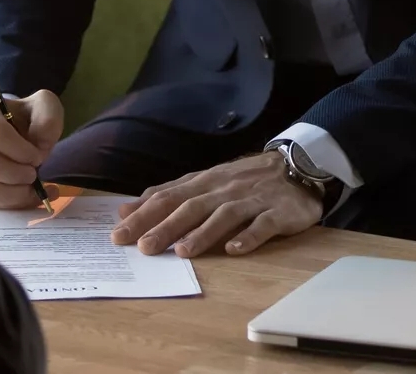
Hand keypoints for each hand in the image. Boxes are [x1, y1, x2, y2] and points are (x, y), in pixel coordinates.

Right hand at [0, 89, 63, 206]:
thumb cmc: (25, 119)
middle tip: (33, 174)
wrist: (14, 134)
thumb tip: (38, 143)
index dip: (19, 150)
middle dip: (12, 173)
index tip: (38, 157)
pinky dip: (6, 203)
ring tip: (30, 188)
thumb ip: (48, 119)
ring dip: (10, 193)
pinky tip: (25, 196)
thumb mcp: (44, 107)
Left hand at [110, 152, 322, 258]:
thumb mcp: (204, 181)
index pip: (168, 197)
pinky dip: (249, 236)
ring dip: (203, 232)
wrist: (297, 165)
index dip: (143, 215)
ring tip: (183, 250)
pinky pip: (263, 225)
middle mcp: (224, 189)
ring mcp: (251, 200)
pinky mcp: (277, 212)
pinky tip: (235, 249)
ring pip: (224, 215)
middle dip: (165, 226)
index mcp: (204, 182)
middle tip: (143, 247)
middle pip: (191, 207)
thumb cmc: (244, 179)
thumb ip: (168, 194)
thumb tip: (126, 208)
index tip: (118, 234)